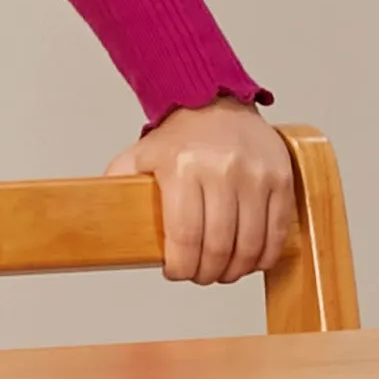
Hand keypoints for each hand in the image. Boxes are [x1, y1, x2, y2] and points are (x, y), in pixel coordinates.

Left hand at [122, 97, 295, 285]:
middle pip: (218, 246)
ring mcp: (256, 175)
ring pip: (250, 245)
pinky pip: (277, 232)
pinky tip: (250, 259)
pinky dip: (264, 255)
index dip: (181, 266)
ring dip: (235, 270)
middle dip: (206, 273)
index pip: (185, 236)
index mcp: (183, 168)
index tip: (176, 272)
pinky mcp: (281, 179)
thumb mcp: (139, 156)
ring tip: (223, 271)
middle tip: (200, 276)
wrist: (216, 101)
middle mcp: (223, 170)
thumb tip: (98, 221)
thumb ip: (118, 185)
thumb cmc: (179, 138)